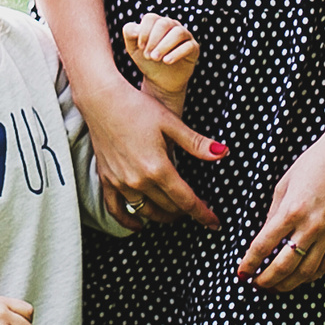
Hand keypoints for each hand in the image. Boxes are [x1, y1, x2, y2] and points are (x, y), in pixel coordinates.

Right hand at [75, 75, 227, 230]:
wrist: (101, 98)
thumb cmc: (136, 106)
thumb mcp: (171, 122)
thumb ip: (196, 143)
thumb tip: (223, 153)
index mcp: (158, 167)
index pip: (186, 200)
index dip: (203, 214)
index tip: (214, 223)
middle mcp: (138, 180)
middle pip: (168, 208)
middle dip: (185, 211)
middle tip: (196, 208)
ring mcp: (120, 181)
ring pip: (146, 211)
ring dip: (163, 216)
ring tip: (174, 213)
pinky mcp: (106, 178)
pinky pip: (116, 209)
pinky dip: (128, 221)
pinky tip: (138, 226)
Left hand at [121, 13, 200, 112]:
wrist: (160, 79)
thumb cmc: (146, 59)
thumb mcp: (133, 47)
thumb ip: (130, 33)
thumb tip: (136, 29)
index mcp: (157, 22)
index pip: (151, 18)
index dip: (144, 32)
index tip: (140, 47)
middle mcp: (172, 25)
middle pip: (164, 23)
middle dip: (154, 40)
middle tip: (148, 56)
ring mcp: (185, 35)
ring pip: (178, 32)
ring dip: (164, 46)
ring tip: (155, 58)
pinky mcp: (194, 48)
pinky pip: (188, 46)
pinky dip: (176, 53)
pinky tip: (167, 61)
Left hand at [237, 126, 324, 290]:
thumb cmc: (313, 164)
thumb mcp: (284, 185)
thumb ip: (274, 213)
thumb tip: (266, 237)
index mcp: (291, 210)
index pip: (264, 245)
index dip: (250, 262)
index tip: (242, 271)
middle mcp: (311, 226)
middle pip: (284, 265)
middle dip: (266, 279)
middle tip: (256, 284)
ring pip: (306, 271)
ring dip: (288, 283)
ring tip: (275, 286)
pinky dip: (311, 276)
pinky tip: (300, 278)